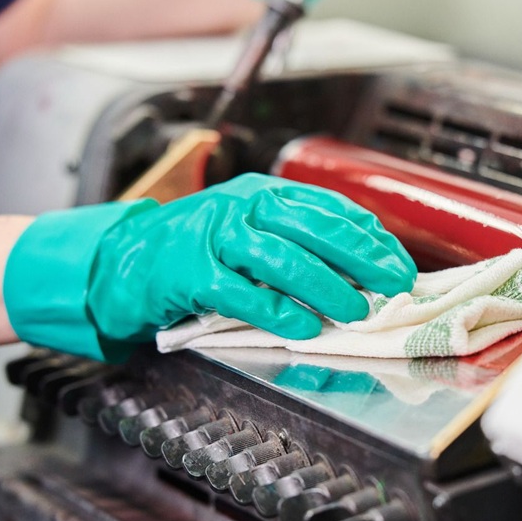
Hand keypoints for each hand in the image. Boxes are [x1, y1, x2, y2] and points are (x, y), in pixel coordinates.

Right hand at [4, 174, 416, 361]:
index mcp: (260, 193)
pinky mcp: (189, 272)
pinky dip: (275, 311)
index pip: (327, 209)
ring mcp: (211, 237)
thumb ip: (294, 241)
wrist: (123, 261)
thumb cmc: (196, 250)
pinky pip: (240, 292)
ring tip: (356, 311)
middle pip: (312, 228)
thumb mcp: (248, 232)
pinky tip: (302, 327)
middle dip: (360, 258)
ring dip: (325, 286)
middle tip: (393, 285)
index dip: (368, 237)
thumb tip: (359, 265)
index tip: (398, 263)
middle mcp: (239, 206)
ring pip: (280, 258)